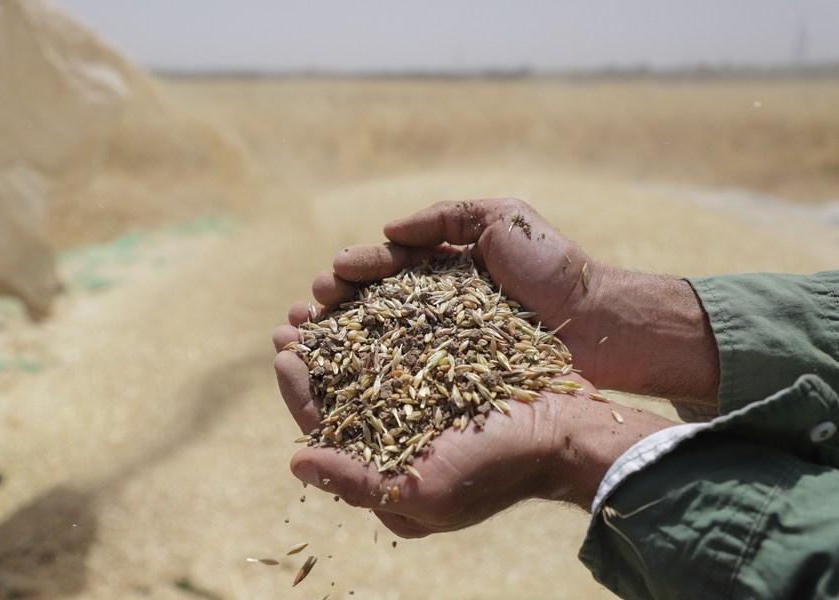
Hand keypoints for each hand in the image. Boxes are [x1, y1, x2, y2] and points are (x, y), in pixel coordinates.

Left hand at [273, 324, 672, 537]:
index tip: (282, 355)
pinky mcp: (451, 351)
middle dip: (314, 349)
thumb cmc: (496, 470)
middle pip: (342, 381)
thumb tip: (295, 461)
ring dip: (344, 319)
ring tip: (323, 290)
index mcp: (386, 456)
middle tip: (290, 320)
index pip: (327, 422)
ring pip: (371, 347)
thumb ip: (355, 481)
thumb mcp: (421, 493)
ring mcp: (426, 382)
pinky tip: (368, 282)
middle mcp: (401, 418)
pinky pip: (409, 325)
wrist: (567, 432)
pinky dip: (384, 304)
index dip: (298, 388)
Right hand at [308, 199, 718, 401]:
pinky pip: (409, 374)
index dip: (358, 269)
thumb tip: (388, 230)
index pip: (390, 265)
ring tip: (307, 340)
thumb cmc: (554, 266)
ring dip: (341, 341)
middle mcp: (439, 308)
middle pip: (376, 303)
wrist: (600, 323)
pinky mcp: (457, 380)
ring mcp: (446, 345)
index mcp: (445, 269)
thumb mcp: (503, 218)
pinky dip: (371, 373)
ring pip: (383, 340)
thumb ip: (446, 215)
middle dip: (338, 304)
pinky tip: (341, 375)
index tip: (330, 277)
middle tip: (308, 309)